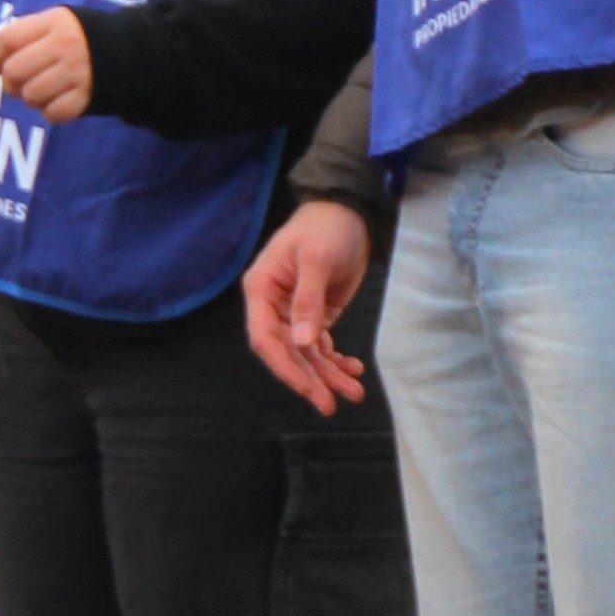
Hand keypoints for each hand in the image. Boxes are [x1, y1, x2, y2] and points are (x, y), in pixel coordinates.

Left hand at [0, 7, 93, 121]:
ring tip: (42, 89)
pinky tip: (59, 100)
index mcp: (55, 21)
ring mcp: (79, 71)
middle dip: (11, 81)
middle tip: (20, 81)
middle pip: (15, 71)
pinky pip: (53, 113)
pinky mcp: (89, 95)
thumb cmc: (81, 37)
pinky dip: (51, 111)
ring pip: (31, 95)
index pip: (8, 40)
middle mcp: (66, 45)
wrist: (132, 52)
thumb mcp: (52, 25)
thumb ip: (19, 32)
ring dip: (31, 97)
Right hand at [243, 201, 373, 411]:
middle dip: (310, 379)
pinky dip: (336, 360)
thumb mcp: (316, 260)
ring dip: (328, 375)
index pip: (265, 338)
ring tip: (353, 393)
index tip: (306, 387)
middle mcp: (273, 306)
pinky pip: (322, 346)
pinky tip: (352, 370)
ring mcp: (294, 314)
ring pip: (307, 354)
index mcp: (261, 290)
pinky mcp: (316, 315)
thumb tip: (302, 343)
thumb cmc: (325, 227)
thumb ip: (307, 302)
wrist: (349, 212)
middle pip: (287, 353)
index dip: (284, 366)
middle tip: (330, 403)